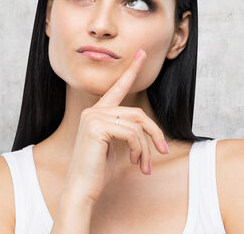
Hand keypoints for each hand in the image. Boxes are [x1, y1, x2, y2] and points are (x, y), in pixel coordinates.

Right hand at [61, 49, 168, 203]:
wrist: (81, 190)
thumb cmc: (98, 172)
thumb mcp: (116, 147)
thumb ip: (126, 130)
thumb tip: (146, 127)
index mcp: (97, 112)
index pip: (118, 87)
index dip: (132, 70)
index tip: (142, 53)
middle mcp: (93, 110)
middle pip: (137, 113)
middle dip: (154, 133)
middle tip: (162, 151)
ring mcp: (93, 117)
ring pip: (136, 124)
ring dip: (146, 147)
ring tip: (144, 165)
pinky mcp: (96, 127)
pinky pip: (131, 133)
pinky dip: (139, 149)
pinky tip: (135, 162)